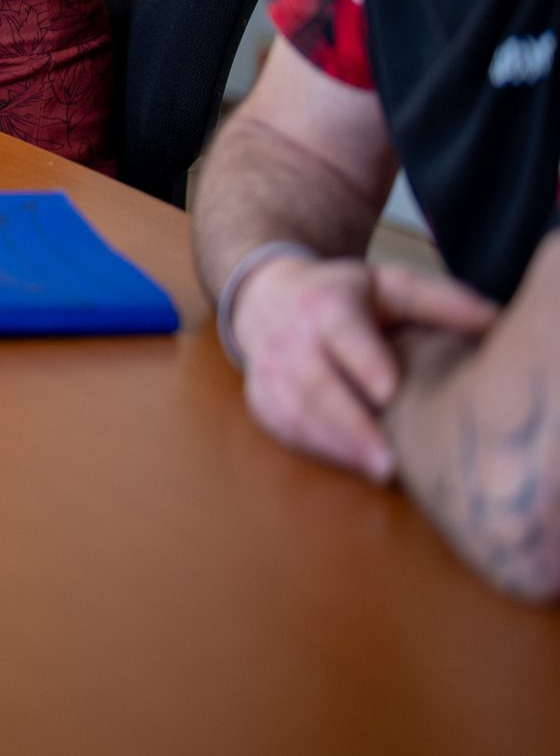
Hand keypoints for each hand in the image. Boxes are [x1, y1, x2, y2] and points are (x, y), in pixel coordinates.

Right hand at [228, 252, 498, 482]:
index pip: (341, 331)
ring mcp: (267, 369)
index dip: (363, 359)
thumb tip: (496, 320)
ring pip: (295, 409)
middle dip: (350, 423)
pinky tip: (351, 464)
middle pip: (314, 381)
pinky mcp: (260, 398)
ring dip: (335, 443)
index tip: (389, 391)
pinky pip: (283, 427)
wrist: (267, 297)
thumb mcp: (388, 285)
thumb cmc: (342, 296)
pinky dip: (316, 448)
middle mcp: (289, 336)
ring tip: (379, 471)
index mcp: (325, 303)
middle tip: (390, 460)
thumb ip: (440, 301)